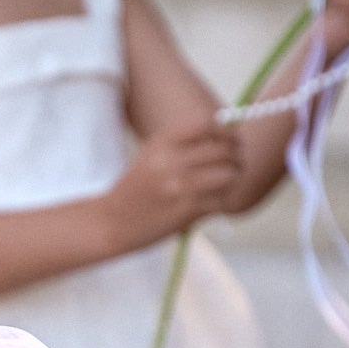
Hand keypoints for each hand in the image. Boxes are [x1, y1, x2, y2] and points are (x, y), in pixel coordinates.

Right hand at [103, 121, 241, 250]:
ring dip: (234, 178)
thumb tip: (225, 135)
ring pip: (228, 174)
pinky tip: (214, 202)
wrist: (112, 222)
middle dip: (236, 156)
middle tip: (236, 162)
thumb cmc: (135, 189)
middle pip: (223, 149)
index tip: (232, 140)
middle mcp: (171, 161)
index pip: (207, 124)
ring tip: (228, 182)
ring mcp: (180, 187)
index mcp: (162, 143)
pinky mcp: (186, 211)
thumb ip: (182, 143)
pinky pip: (221, 200)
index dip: (226, 131)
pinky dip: (223, 200)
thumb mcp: (151, 155)